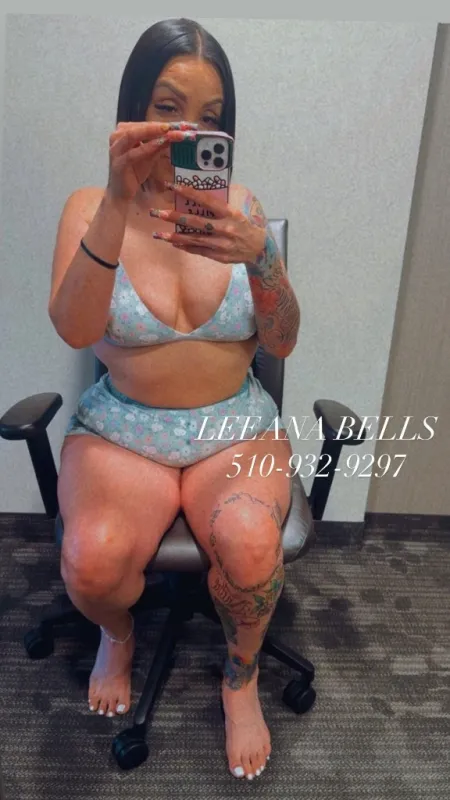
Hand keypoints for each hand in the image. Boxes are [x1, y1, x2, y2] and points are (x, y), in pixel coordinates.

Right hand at [106, 122, 197, 202]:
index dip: (164, 124)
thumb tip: (176, 134)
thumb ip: (161, 145)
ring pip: (134, 135)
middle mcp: (117, 137)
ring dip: (153, 132)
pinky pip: (133, 153)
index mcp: (124, 132)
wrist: (122, 192)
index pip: (146, 124)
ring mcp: (116, 150)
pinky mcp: (118, 163)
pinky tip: (159, 144)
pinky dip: (147, 147)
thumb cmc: (134, 171)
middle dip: (160, 126)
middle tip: (179, 127)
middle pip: (140, 127)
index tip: (182, 125)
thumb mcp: (151, 155)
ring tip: (170, 132)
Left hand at [149, 182, 266, 263]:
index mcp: (230, 213)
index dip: (188, 192)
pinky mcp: (218, 256)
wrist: (258, 249)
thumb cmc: (243, 225)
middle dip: (173, 217)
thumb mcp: (236, 211)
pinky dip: (184, 246)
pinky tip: (172, 242)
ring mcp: (220, 244)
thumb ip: (219, 204)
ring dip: (173, 236)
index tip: (172, 186)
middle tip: (156, 212)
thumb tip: (199, 191)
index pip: (205, 200)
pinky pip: (197, 250)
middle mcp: (225, 228)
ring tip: (157, 233)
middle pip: (195, 221)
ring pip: (193, 239)